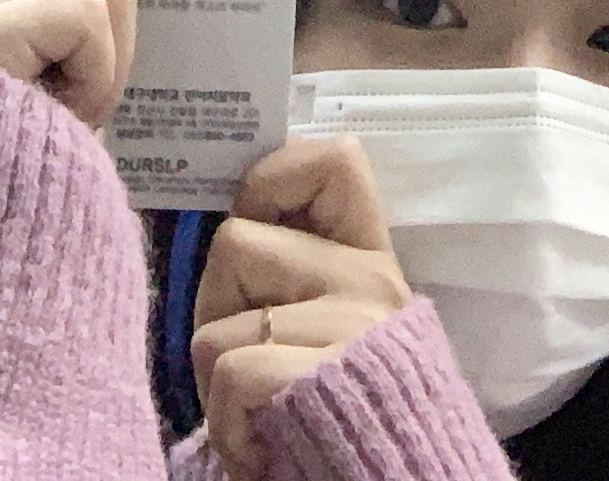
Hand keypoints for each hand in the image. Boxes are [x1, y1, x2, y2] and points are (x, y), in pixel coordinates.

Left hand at [193, 135, 413, 480]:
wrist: (394, 478)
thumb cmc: (339, 409)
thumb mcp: (332, 326)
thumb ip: (297, 272)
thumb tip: (227, 221)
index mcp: (370, 258)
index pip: (334, 159)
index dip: (272, 177)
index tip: (254, 220)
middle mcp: (369, 280)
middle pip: (234, 242)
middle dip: (214, 307)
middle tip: (241, 362)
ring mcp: (351, 326)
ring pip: (216, 322)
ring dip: (214, 379)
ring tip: (253, 410)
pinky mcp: (323, 377)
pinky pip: (230, 375)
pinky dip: (227, 427)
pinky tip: (261, 446)